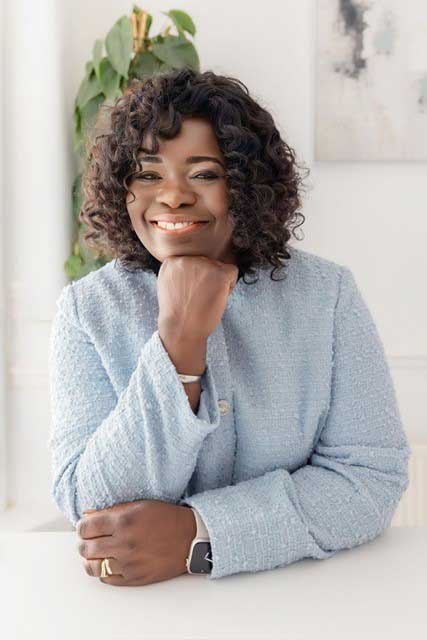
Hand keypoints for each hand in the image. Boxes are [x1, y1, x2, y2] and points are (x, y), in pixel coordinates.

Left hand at [76, 500, 196, 585]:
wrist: (189, 538)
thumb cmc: (165, 518)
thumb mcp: (139, 505)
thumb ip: (112, 510)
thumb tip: (87, 515)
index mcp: (124, 520)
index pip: (86, 527)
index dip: (82, 527)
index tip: (85, 527)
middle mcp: (124, 542)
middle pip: (86, 548)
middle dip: (83, 543)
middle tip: (87, 541)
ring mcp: (129, 563)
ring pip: (93, 567)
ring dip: (89, 559)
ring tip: (94, 554)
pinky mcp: (134, 578)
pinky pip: (107, 579)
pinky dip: (103, 571)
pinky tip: (108, 563)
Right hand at [157, 255, 238, 340]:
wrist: (182, 329)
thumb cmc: (178, 314)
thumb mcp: (170, 286)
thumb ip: (180, 272)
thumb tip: (197, 268)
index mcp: (172, 262)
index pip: (193, 260)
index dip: (195, 278)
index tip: (190, 293)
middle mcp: (186, 259)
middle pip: (207, 262)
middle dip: (207, 279)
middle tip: (199, 298)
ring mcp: (203, 265)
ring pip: (220, 267)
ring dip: (218, 283)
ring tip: (206, 299)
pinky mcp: (219, 273)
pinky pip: (233, 271)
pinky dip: (230, 286)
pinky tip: (218, 298)